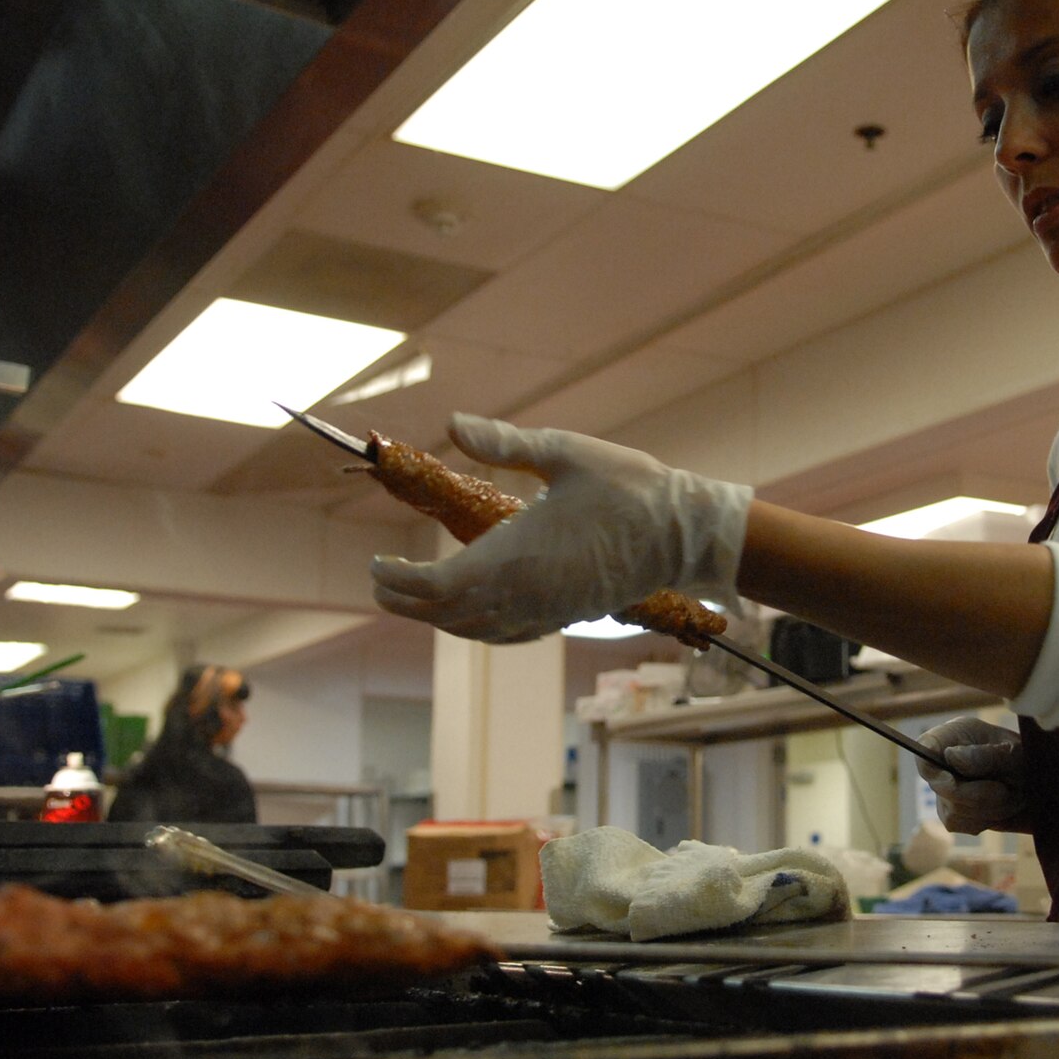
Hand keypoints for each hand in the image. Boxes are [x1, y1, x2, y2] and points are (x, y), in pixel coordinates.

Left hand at [369, 415, 751, 642]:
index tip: (374, 566)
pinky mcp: (563, 617)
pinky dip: (475, 628)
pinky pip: (505, 634)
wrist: (683, 534)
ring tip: (414, 598)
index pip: (435, 586)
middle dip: (406, 601)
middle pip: (445, 614)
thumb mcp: (564, 451)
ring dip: (437, 618)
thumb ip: (505, 442)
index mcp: (514, 555)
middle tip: (379, 584)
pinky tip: (472, 615)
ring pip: (474, 630)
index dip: (398, 582)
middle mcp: (523, 594)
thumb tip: (452, 424)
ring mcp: (544, 612)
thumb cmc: (627, 486)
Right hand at [915, 717, 1030, 834]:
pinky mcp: (953, 815)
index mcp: (951, 737)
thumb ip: (985, 755)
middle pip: (941, 788)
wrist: (1039, 784)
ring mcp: (944, 792)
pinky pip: (963, 825)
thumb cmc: (1026, 759)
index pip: (923, 751)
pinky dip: (988, 820)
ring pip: (954, 811)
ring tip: (1011, 795)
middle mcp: (941, 764)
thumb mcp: (1013, 751)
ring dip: (990, 808)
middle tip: (1006, 789)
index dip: (934, 769)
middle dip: (978, 794)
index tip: (954, 779)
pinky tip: (1001, 807)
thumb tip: (952, 757)